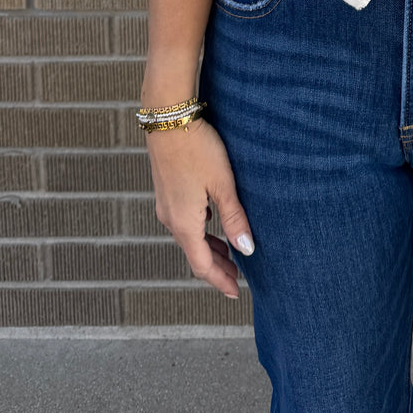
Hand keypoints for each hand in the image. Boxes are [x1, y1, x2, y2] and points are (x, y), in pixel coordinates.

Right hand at [146, 117, 255, 298]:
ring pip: (188, 238)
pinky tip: (213, 223)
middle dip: (215, 267)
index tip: (235, 293)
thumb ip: (234, 217)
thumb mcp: (223, 184)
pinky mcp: (165, 191)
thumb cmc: (197, 148)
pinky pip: (183, 222)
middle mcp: (170, 219)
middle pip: (193, 254)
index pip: (201, 265)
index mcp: (184, 223)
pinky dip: (200, 231)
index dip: (219, 280)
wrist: (167, 119)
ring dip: (208, 249)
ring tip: (230, 253)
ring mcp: (165, 205)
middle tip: (237, 277)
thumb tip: (246, 250)